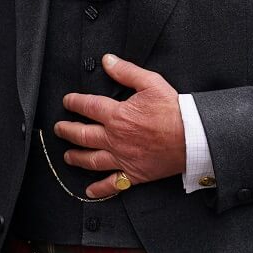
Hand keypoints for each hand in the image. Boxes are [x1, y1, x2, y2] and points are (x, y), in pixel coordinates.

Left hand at [54, 54, 186, 198]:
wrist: (194, 137)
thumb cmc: (174, 110)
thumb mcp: (151, 83)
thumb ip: (126, 72)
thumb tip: (107, 60)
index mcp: (117, 115)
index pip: (87, 106)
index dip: (73, 102)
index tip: (67, 101)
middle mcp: (115, 138)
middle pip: (82, 134)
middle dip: (67, 131)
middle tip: (59, 128)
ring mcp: (123, 157)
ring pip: (91, 159)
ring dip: (76, 157)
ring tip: (67, 156)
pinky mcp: (134, 174)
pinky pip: (112, 184)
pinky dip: (99, 190)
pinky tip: (89, 191)